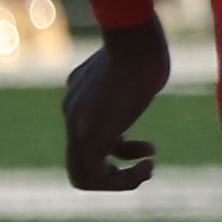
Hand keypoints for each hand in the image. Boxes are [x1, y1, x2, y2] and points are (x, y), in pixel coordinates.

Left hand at [61, 19, 170, 192]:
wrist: (135, 40)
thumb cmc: (142, 48)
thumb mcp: (127, 70)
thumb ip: (121, 86)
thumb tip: (132, 90)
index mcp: (78, 101)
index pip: (89, 141)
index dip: (119, 153)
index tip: (146, 149)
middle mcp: (72, 116)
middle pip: (80, 167)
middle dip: (115, 176)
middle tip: (146, 167)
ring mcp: (78, 125)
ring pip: (85, 176)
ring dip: (121, 181)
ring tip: (149, 168)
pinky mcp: (91, 133)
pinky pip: (98, 174)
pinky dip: (124, 179)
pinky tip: (149, 163)